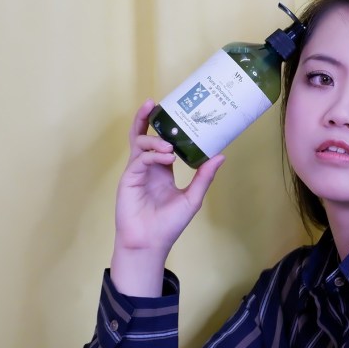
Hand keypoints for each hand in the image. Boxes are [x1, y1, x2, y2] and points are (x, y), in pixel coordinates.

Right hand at [110, 99, 225, 295]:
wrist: (150, 244)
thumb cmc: (169, 225)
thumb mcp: (192, 198)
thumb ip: (204, 177)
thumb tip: (220, 155)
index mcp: (162, 169)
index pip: (160, 141)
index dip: (163, 125)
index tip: (173, 110)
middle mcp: (148, 167)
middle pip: (142, 135)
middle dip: (145, 118)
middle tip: (153, 103)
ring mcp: (136, 172)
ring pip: (139, 143)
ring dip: (155, 140)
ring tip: (170, 147)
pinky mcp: (128, 179)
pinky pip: (139, 159)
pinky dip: (152, 155)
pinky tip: (165, 158)